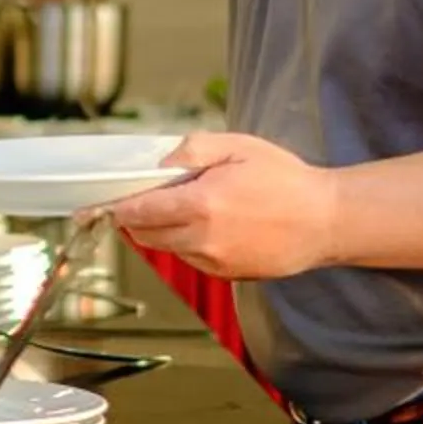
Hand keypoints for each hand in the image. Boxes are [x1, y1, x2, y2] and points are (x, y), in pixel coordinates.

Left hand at [108, 132, 338, 279]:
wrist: (326, 221)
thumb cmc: (287, 181)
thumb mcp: (238, 148)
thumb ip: (192, 150)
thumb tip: (159, 163)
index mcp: (201, 205)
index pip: (138, 212)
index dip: (114, 208)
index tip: (96, 206)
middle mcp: (202, 240)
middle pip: (145, 235)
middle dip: (136, 218)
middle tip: (141, 199)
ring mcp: (214, 262)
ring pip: (167, 249)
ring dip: (164, 230)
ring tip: (190, 206)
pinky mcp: (226, 275)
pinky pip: (191, 258)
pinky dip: (188, 243)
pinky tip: (212, 224)